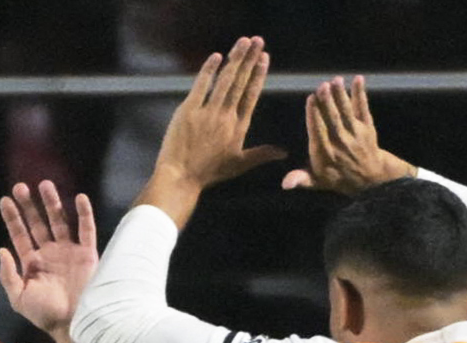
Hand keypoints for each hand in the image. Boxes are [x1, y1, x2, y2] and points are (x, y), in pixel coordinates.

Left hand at [0, 180, 97, 336]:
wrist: (73, 324)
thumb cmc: (44, 314)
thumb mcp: (19, 297)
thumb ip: (8, 275)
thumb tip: (2, 250)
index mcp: (32, 263)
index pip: (20, 235)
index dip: (13, 218)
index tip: (5, 200)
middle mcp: (50, 253)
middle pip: (38, 223)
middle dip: (29, 206)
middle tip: (20, 187)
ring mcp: (69, 252)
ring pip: (60, 221)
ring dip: (52, 203)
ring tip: (45, 185)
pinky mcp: (87, 255)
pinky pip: (86, 230)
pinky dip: (84, 214)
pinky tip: (79, 198)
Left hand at [149, 35, 285, 195]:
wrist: (181, 177)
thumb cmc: (209, 172)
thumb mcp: (239, 165)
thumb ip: (262, 154)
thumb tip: (284, 153)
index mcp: (238, 128)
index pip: (251, 96)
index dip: (258, 75)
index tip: (265, 58)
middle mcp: (226, 117)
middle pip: (240, 83)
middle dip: (250, 60)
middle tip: (258, 40)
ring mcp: (207, 112)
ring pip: (225, 80)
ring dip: (235, 59)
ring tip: (244, 41)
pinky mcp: (188, 110)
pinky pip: (201, 85)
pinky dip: (209, 70)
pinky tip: (217, 55)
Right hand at [282, 75, 412, 195]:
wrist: (369, 179)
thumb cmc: (337, 177)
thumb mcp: (317, 182)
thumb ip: (300, 179)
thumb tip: (285, 184)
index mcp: (326, 154)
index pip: (318, 131)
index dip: (315, 115)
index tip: (310, 99)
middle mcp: (341, 143)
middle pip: (333, 119)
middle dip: (328, 102)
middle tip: (322, 86)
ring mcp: (356, 134)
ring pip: (347, 112)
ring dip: (341, 95)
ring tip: (336, 80)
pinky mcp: (368, 127)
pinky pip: (364, 109)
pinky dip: (361, 94)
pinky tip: (358, 79)